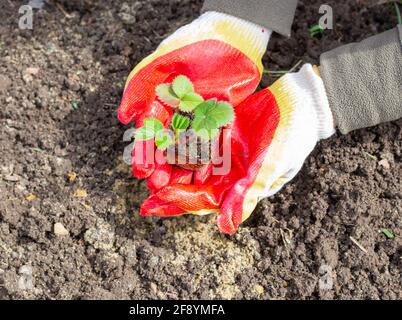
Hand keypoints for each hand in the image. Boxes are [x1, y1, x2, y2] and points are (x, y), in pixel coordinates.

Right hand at [118, 11, 270, 177]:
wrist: (232, 38)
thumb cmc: (192, 46)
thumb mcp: (159, 64)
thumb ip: (138, 89)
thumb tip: (123, 118)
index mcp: (159, 105)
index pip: (149, 134)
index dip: (144, 153)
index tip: (141, 171)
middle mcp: (177, 117)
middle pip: (166, 147)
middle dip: (161, 168)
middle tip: (157, 186)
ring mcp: (199, 122)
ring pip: (188, 151)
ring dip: (181, 170)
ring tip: (176, 188)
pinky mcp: (220, 124)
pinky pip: (213, 146)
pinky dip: (208, 161)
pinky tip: (203, 176)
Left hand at [140, 65, 335, 233]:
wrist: (298, 106)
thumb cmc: (287, 140)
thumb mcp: (267, 168)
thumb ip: (245, 195)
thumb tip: (225, 228)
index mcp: (233, 186)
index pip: (201, 198)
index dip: (178, 200)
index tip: (154, 200)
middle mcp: (222, 171)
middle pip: (187, 181)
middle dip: (165, 184)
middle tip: (143, 185)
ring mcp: (217, 150)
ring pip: (184, 158)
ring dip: (165, 160)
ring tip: (143, 164)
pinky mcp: (215, 128)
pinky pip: (190, 133)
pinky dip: (175, 133)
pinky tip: (157, 132)